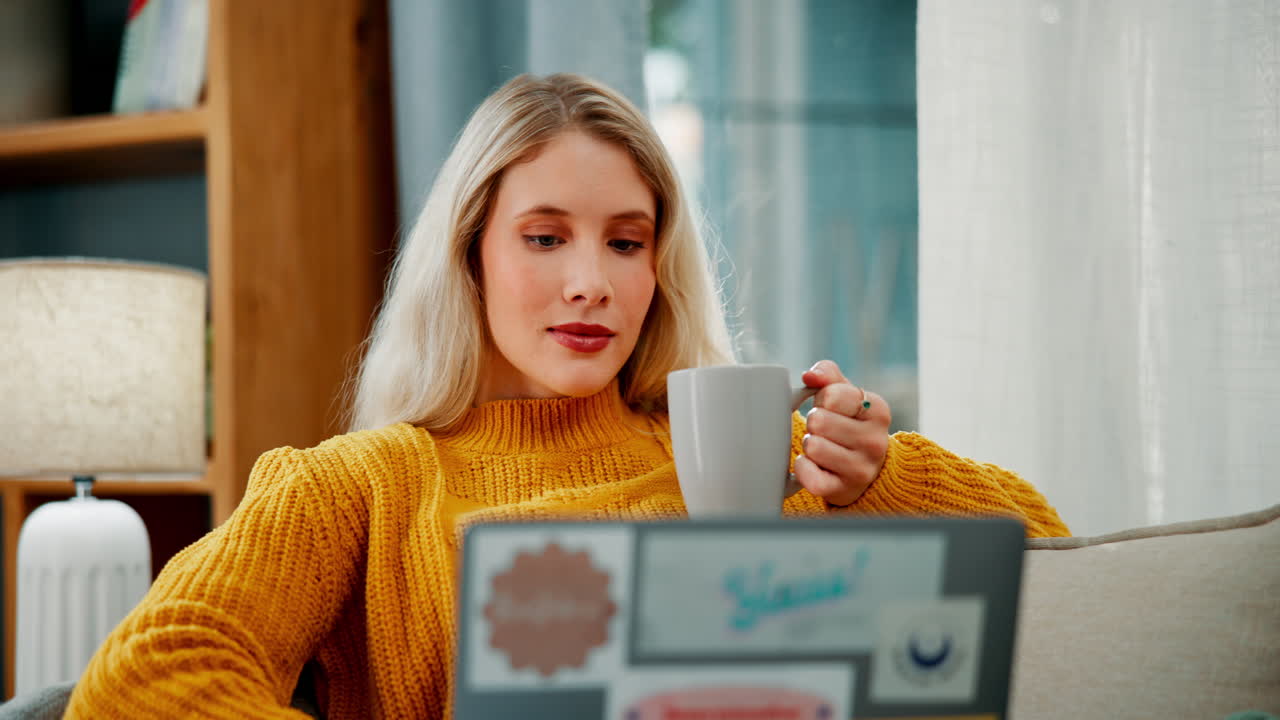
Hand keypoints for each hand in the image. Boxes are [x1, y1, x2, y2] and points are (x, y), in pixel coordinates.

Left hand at [794, 360, 890, 505]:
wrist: (866, 469)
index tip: (830, 408)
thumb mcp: (846, 394)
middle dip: (814, 424)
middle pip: (819, 421)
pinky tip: (814, 465)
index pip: (831, 395)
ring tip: (822, 448)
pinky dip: (803, 469)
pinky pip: (809, 476)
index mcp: (877, 411)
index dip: (822, 400)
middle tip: (824, 431)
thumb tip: (810, 376)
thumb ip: (828, 375)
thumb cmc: (849, 424)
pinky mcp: (843, 490)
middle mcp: (875, 441)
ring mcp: (861, 469)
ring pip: (813, 447)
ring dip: (809, 446)